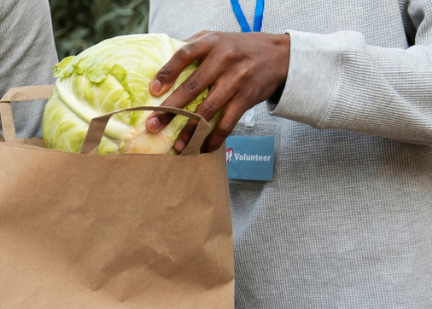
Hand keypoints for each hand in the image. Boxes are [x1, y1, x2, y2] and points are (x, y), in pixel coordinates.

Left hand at [144, 31, 289, 152]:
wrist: (278, 55)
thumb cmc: (237, 49)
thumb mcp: (214, 38)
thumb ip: (190, 47)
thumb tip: (158, 71)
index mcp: (211, 43)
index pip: (184, 54)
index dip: (167, 72)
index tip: (153, 90)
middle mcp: (224, 60)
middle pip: (192, 88)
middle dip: (169, 110)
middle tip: (152, 126)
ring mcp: (236, 80)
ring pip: (208, 110)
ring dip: (190, 131)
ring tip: (177, 145)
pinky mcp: (246, 98)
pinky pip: (227, 123)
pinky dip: (214, 138)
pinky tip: (203, 147)